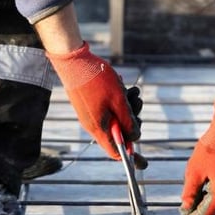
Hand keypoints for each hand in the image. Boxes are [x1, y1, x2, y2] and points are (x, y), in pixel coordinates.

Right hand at [47, 42, 141, 161]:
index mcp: (99, 128)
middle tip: (137, 104)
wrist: (73, 60)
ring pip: (114, 118)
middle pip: (118, 134)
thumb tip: (135, 137)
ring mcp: (90, 115)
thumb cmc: (97, 79)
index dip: (130, 154)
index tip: (142, 153)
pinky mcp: (89, 105)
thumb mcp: (119, 101)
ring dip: (127, 106)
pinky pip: (108, 108)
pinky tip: (121, 86)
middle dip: (131, 121)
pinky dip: (117, 100)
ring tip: (132, 91)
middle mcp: (92, 125)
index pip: (116, 153)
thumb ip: (128, 122)